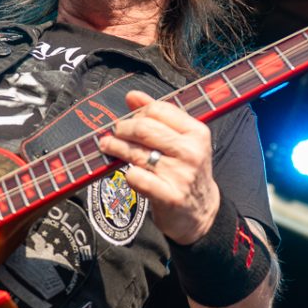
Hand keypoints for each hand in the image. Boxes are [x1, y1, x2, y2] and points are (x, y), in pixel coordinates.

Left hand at [97, 90, 219, 244]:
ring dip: (116, 147)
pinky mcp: (169, 196)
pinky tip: (128, 173)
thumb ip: (159, 116)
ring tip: (107, 145)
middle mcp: (191, 152)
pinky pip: (136, 177)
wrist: (201, 212)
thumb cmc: (187, 172)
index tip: (129, 118)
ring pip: (136, 152)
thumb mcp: (182, 141)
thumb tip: (132, 96)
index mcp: (197, 133)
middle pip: (145, 128)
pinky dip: (127, 173)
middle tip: (115, 132)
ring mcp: (181, 175)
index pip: (159, 110)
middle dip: (123, 128)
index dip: (138, 112)